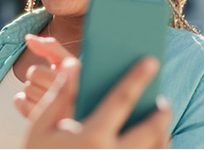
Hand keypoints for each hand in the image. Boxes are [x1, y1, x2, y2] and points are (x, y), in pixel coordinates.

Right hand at [17, 35, 171, 148]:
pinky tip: (151, 143)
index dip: (137, 77)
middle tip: (162, 102)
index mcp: (90, 136)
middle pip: (152, 129)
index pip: (121, 99)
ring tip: (157, 125)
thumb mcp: (41, 126)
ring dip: (162, 136)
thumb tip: (74, 65)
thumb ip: (60, 96)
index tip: (151, 61)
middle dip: (162, 112)